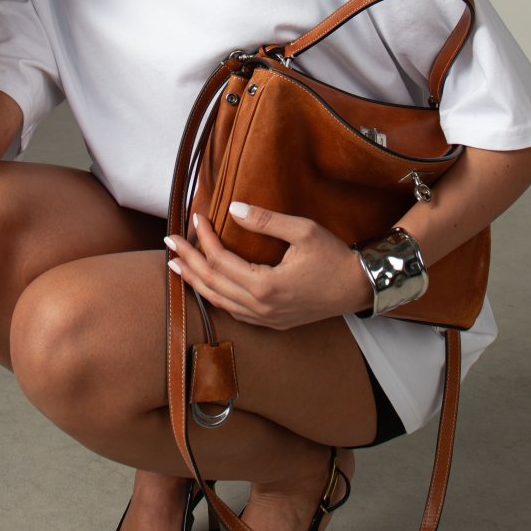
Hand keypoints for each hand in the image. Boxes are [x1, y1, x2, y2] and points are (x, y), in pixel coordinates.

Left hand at [165, 202, 372, 329]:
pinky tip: (207, 286)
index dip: (204, 239)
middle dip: (188, 261)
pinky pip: (234, 312)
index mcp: (265, 286)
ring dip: (196, 282)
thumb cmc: (335, 256)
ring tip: (176, 265)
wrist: (360, 286)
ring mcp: (266, 319)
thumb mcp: (303, 230)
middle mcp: (261, 307)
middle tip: (170, 242)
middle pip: (212, 284)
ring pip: (219, 302)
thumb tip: (232, 208)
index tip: (196, 218)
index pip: (221, 261)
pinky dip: (215, 297)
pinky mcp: (273, 322)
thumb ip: (265, 220)